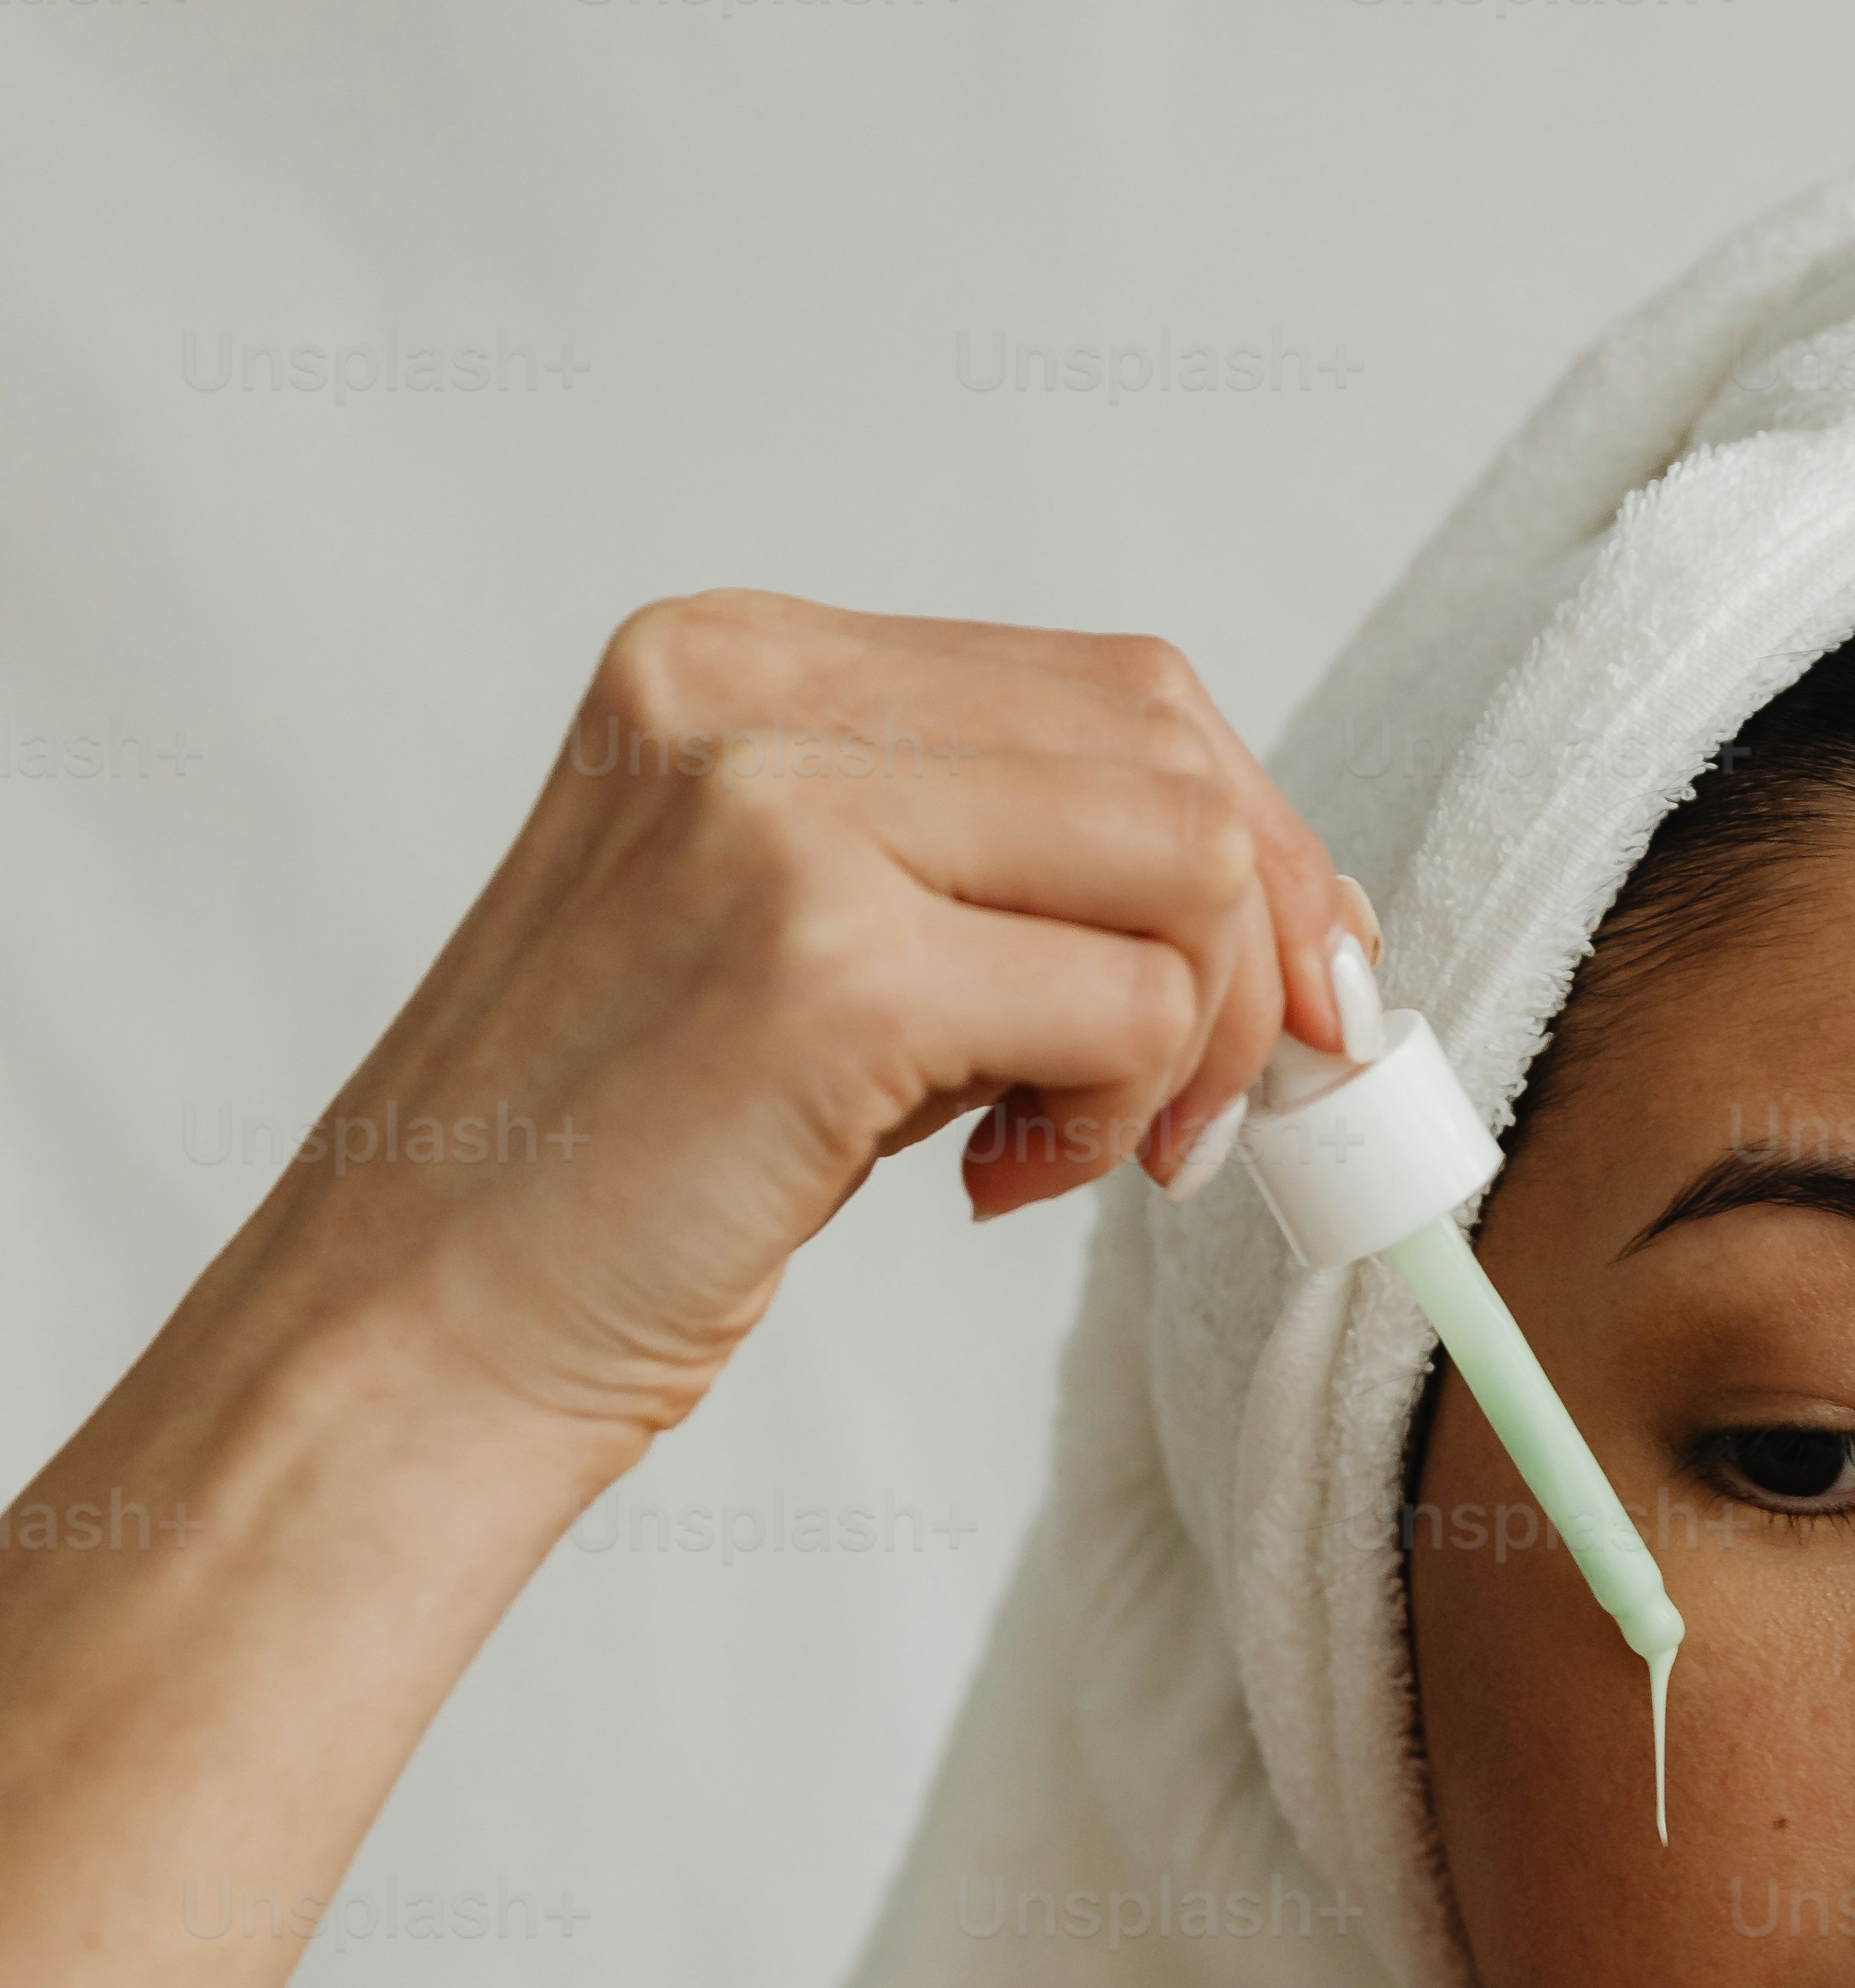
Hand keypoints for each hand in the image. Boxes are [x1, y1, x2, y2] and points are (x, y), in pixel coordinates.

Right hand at [282, 594, 1365, 1456]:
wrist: (425, 1328)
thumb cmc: (620, 1172)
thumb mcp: (803, 948)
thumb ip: (985, 876)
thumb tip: (1282, 903)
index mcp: (736, 659)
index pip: (1105, 686)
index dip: (1251, 840)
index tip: (1295, 991)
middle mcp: (748, 691)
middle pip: (1168, 743)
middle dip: (1268, 934)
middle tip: (1223, 1107)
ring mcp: (779, 813)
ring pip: (1184, 861)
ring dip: (1197, 1040)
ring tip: (1077, 1152)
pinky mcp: (825, 964)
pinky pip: (1131, 1003)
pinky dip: (1125, 1116)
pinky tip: (997, 1189)